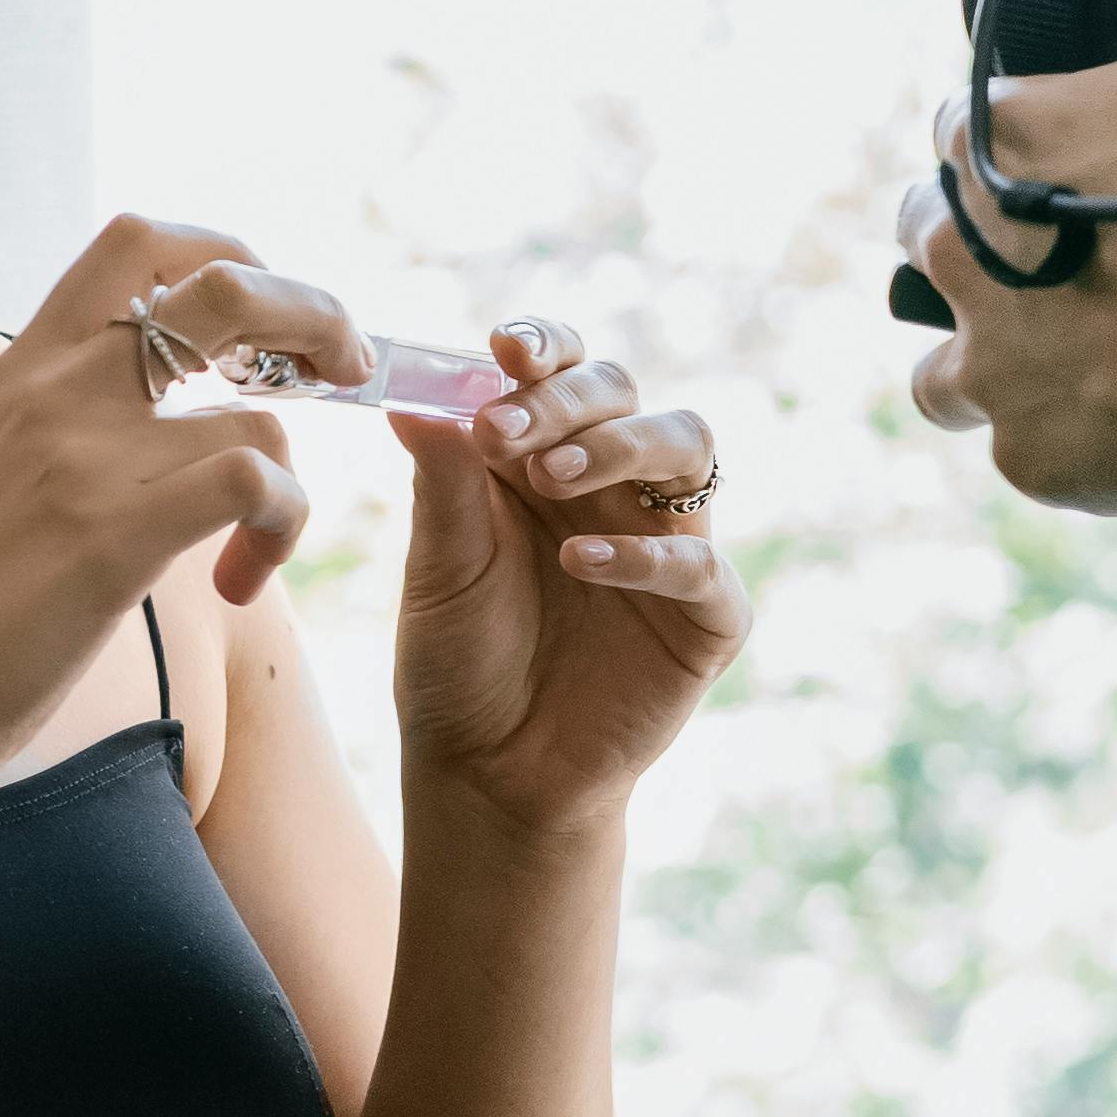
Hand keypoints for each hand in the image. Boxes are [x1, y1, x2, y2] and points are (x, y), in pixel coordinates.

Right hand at [0, 215, 361, 799]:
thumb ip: (57, 426)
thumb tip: (148, 420)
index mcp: (20, 368)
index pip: (137, 244)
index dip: (226, 254)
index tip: (260, 321)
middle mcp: (53, 389)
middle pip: (225, 282)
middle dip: (313, 313)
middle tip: (345, 370)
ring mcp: (82, 456)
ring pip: (263, 408)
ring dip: (294, 480)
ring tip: (259, 548)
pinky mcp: (111, 534)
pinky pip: (253, 478)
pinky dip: (281, 525)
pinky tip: (242, 582)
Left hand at [385, 319, 746, 838]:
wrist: (488, 771)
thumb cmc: (459, 660)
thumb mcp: (438, 567)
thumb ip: (442, 482)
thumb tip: (411, 395)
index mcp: (543, 457)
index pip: (561, 371)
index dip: (545, 346)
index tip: (505, 347)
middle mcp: (614, 487)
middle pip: (624, 393)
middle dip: (567, 399)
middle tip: (507, 432)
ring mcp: (667, 545)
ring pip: (688, 447)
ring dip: (622, 445)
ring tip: (551, 474)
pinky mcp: (705, 620)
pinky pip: (703, 566)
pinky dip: (646, 555)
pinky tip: (581, 561)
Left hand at [898, 0, 1116, 517]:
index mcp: (993, 145)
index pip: (968, 126)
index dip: (1043, 137)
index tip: (1112, 157)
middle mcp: (961, 260)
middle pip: (944, 238)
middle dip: (1005, 239)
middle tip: (1113, 244)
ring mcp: (991, 369)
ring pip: (956, 353)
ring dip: (1011, 340)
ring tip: (1113, 329)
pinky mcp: (1034, 456)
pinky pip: (1021, 439)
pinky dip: (1069, 424)